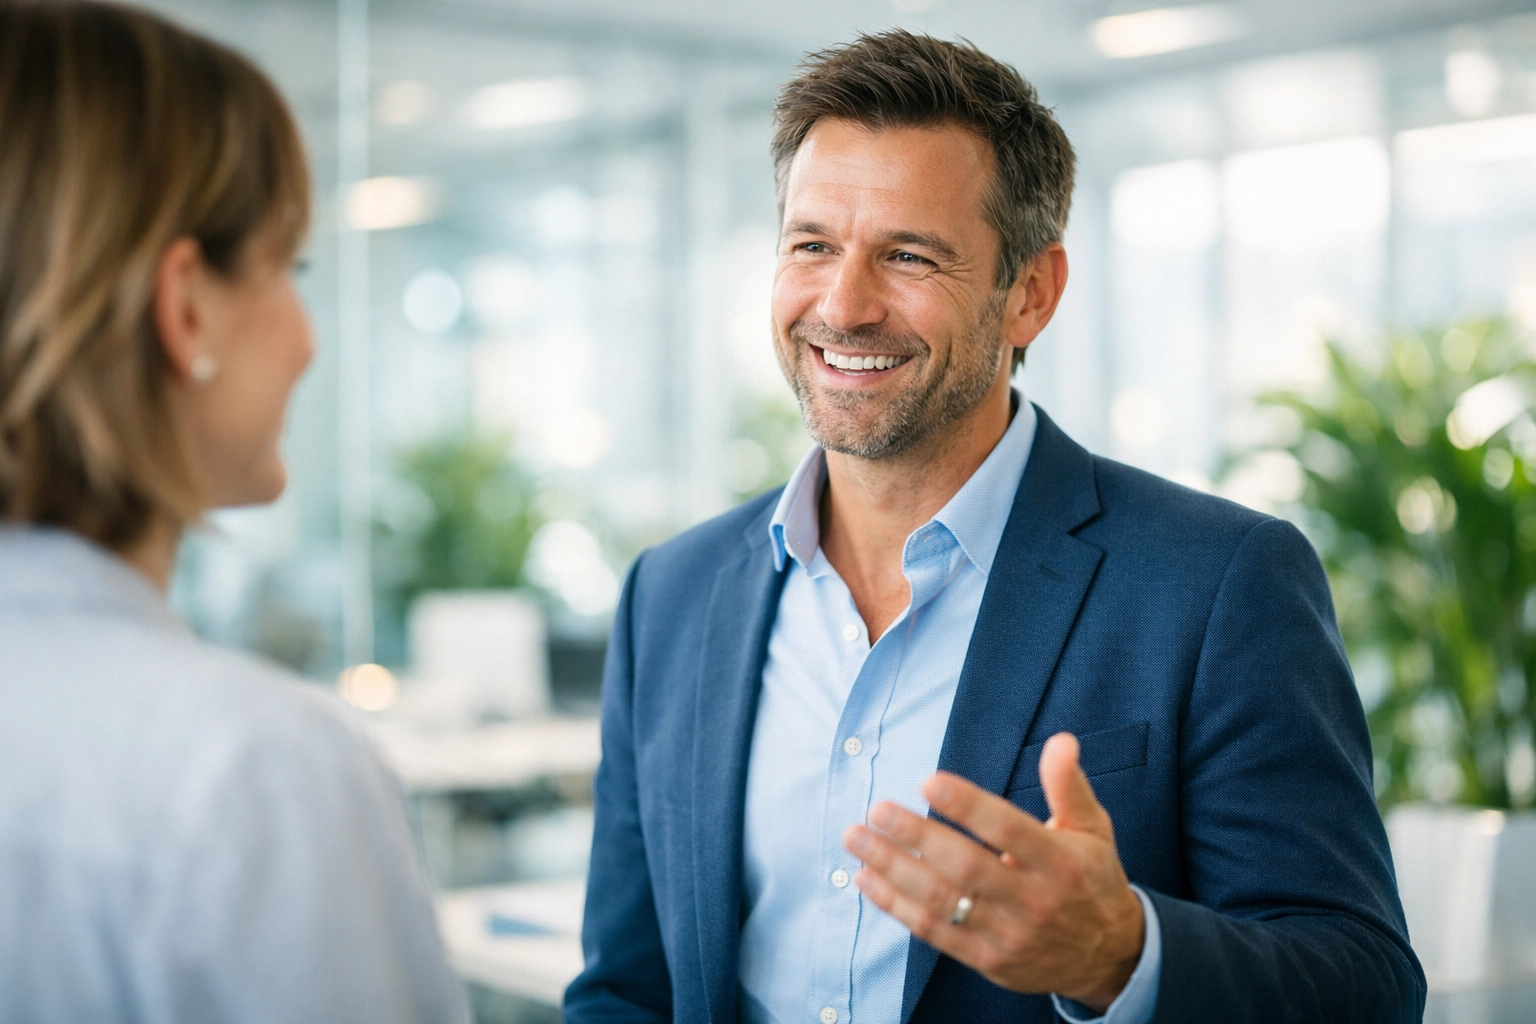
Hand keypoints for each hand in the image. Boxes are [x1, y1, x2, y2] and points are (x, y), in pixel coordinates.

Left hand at [843, 733, 1144, 1011]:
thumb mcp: (1092, 829)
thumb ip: (1069, 785)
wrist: (1110, 956)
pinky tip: (867, 878)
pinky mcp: (987, 959)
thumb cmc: (1091, 879)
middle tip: (878, 810)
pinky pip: (934, 933)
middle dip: (917, 837)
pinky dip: (896, 906)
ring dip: (893, 870)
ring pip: (943, 902)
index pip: (1009, 830)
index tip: (928, 781)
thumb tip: (1061, 740)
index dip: (968, 806)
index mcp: (1060, 863)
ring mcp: (1008, 935)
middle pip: (967, 868)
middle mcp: (1033, 901)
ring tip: (857, 839)